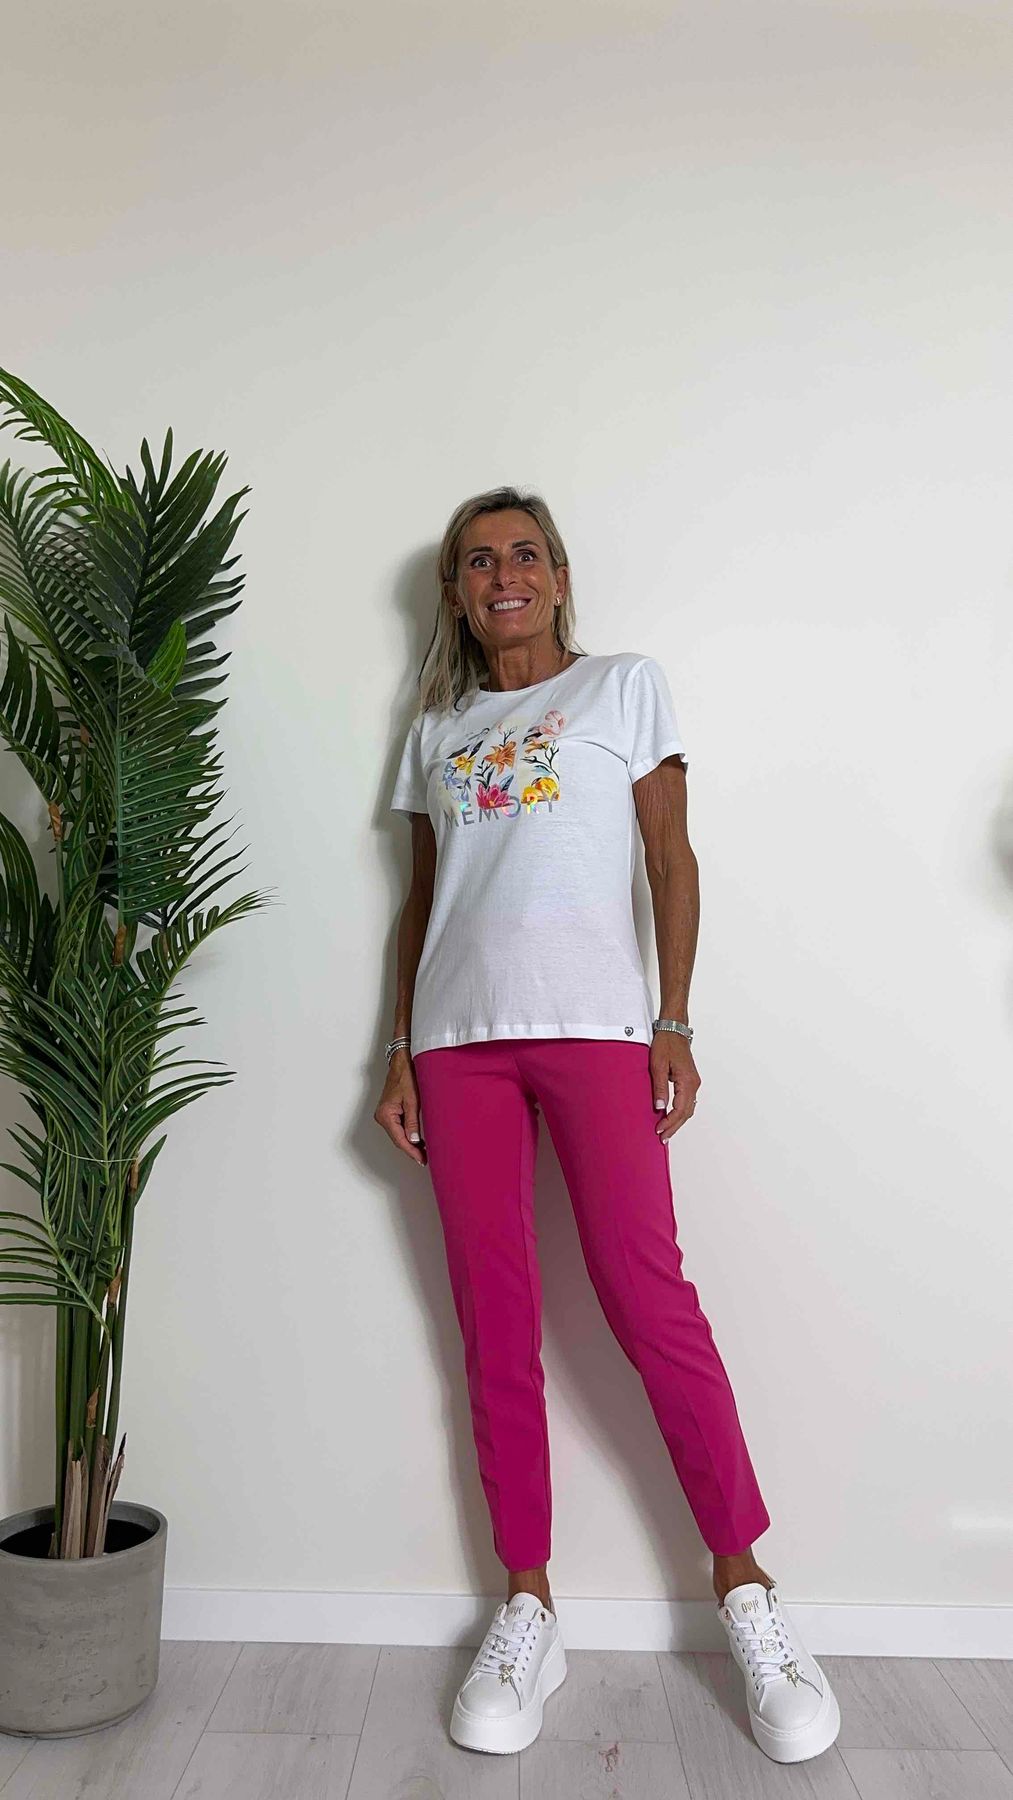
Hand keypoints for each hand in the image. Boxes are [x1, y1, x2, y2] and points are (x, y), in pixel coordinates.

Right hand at [374, 1049, 426, 1165]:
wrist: (403, 1062)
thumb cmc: (407, 1076)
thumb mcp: (413, 1101)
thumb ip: (413, 1122)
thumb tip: (414, 1140)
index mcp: (385, 1115)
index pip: (400, 1139)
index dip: (412, 1151)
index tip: (422, 1159)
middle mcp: (382, 1116)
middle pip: (398, 1138)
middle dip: (412, 1149)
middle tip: (426, 1158)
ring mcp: (385, 1114)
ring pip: (399, 1134)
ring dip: (411, 1142)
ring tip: (425, 1151)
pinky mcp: (390, 1111)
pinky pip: (399, 1127)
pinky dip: (408, 1133)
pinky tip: (418, 1139)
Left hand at [650, 1033, 699, 1141]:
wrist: (674, 1030)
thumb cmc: (666, 1044)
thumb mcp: (657, 1065)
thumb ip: (659, 1087)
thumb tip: (660, 1107)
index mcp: (687, 1081)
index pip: (680, 1109)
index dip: (669, 1122)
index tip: (659, 1129)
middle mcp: (694, 1083)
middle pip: (687, 1112)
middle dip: (674, 1126)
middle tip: (662, 1138)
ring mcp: (693, 1082)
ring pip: (688, 1108)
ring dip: (678, 1121)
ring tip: (666, 1131)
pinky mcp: (690, 1080)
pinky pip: (688, 1101)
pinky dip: (680, 1112)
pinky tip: (672, 1117)